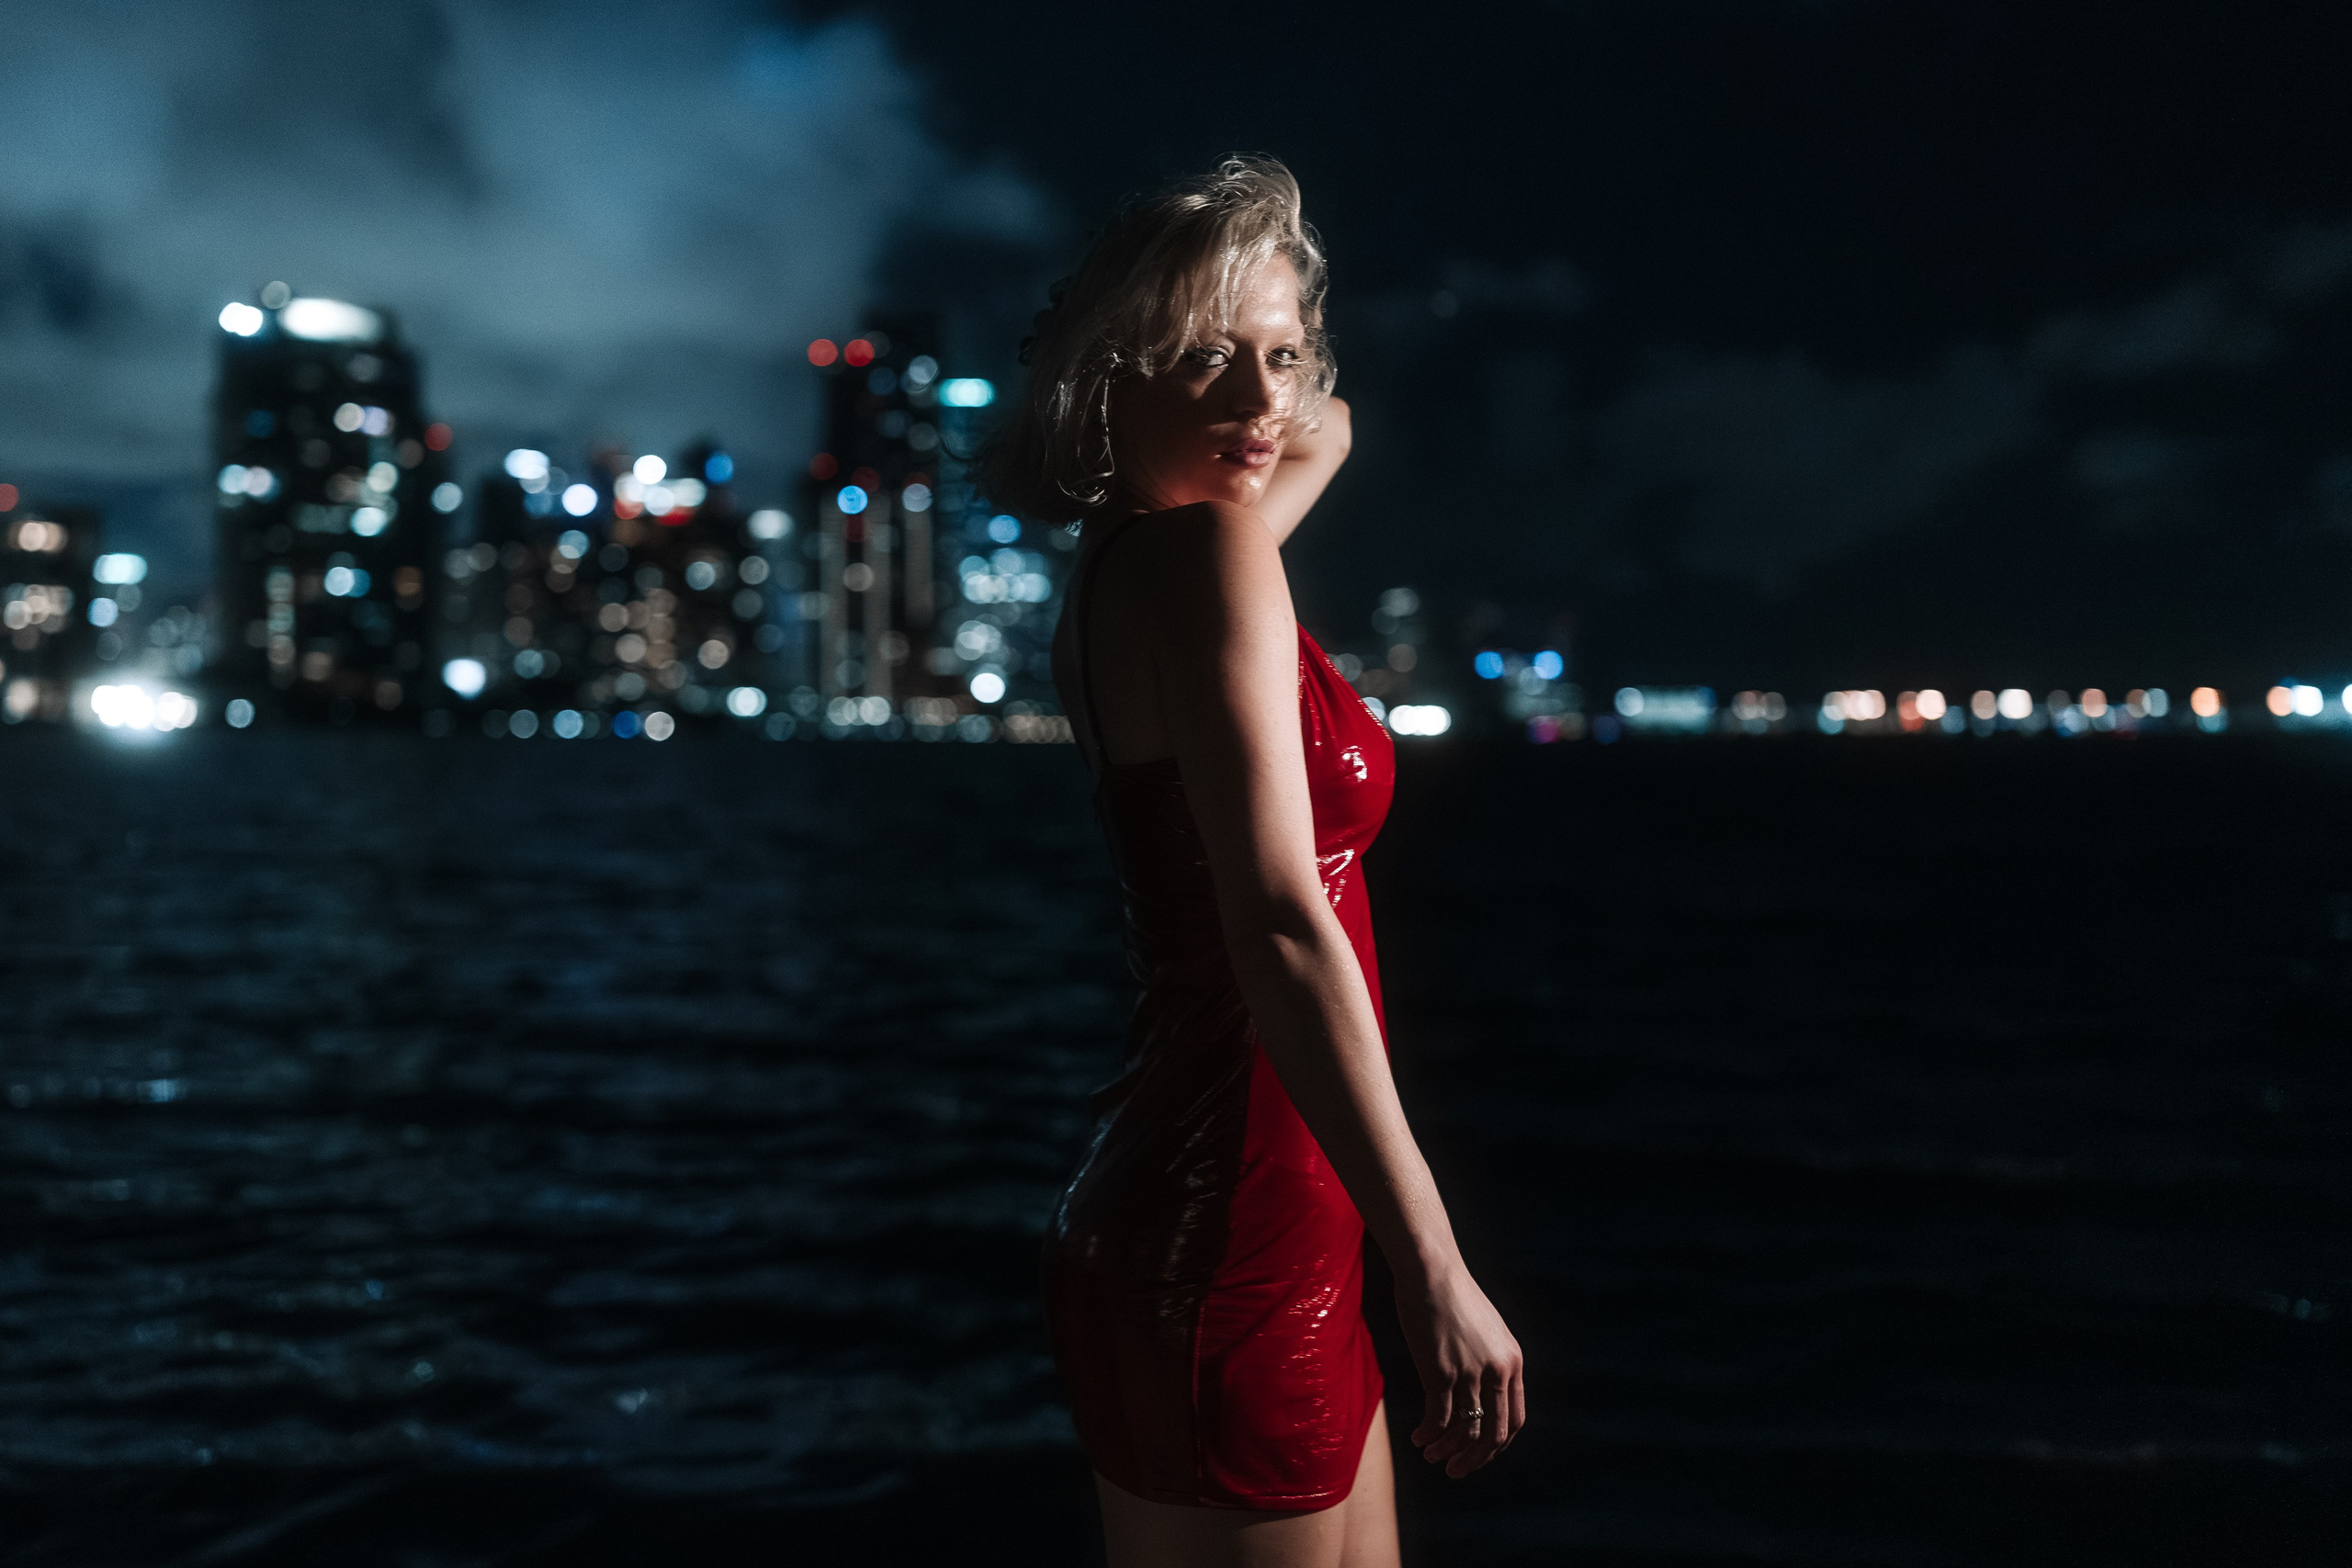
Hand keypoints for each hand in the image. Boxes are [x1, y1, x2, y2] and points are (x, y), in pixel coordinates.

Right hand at [1396, 1265, 1524, 1476]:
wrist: (1431, 1272)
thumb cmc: (1453, 1298)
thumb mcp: (1486, 1331)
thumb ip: (1491, 1361)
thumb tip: (1482, 1395)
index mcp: (1512, 1362)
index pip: (1515, 1420)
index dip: (1497, 1446)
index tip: (1478, 1454)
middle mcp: (1497, 1371)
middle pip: (1494, 1434)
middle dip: (1475, 1460)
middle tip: (1455, 1469)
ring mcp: (1469, 1373)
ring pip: (1465, 1432)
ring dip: (1447, 1450)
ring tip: (1431, 1455)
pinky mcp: (1440, 1372)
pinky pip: (1438, 1418)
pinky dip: (1428, 1434)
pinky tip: (1418, 1437)